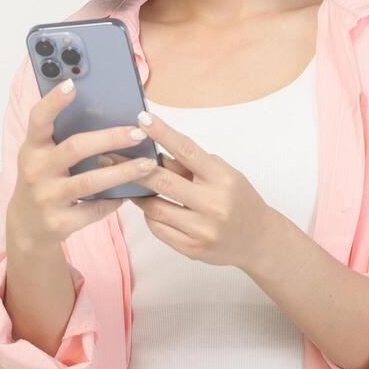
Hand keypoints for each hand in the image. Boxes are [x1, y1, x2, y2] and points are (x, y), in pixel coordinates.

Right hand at [5, 80, 158, 251]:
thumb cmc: (43, 180)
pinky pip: (94, 210)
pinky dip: (114, 201)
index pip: (38, 118)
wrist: (26, 226)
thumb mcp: (43, 157)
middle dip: (110, 138)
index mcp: (32, 147)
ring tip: (148, 164)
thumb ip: (63, 137)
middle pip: (75, 148)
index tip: (72, 83)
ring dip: (123, 171)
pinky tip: (130, 194)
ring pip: (90, 182)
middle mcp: (35, 170)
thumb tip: (108, 113)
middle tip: (138, 132)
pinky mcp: (58, 222)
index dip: (53, 101)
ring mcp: (46, 198)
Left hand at [105, 110, 282, 271]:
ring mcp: (203, 230)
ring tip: (125, 184)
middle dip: (134, 168)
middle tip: (109, 157)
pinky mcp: (193, 249)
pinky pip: (159, 229)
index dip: (163, 134)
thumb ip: (191, 166)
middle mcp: (214, 204)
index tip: (142, 119)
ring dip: (138, 195)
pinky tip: (148, 207)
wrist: (258, 239)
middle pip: (164, 182)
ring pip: (155, 208)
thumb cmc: (237, 199)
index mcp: (222, 179)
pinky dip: (150, 216)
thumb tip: (154, 152)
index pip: (188, 151)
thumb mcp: (222, 175)